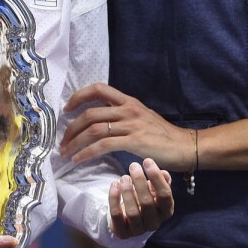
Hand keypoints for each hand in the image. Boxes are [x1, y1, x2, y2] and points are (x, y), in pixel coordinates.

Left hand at [61, 83, 193, 168]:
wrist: (185, 146)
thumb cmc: (163, 135)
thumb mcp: (141, 118)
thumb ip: (123, 116)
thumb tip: (101, 122)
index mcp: (128, 101)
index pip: (98, 89)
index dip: (79, 96)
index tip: (67, 109)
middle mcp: (128, 109)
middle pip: (90, 113)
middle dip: (71, 128)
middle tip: (62, 141)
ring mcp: (131, 124)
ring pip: (93, 129)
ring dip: (75, 142)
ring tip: (66, 152)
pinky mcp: (133, 141)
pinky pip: (103, 145)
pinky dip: (86, 152)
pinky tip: (78, 159)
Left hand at [108, 158, 173, 239]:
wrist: (129, 219)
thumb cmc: (144, 199)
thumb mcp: (154, 190)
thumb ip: (160, 181)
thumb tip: (164, 173)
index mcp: (166, 211)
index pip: (165, 195)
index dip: (156, 177)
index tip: (147, 161)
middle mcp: (154, 223)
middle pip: (147, 203)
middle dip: (139, 181)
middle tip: (133, 166)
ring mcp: (138, 230)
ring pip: (132, 212)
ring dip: (127, 191)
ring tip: (124, 177)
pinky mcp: (123, 233)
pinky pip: (117, 216)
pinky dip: (114, 199)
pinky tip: (114, 184)